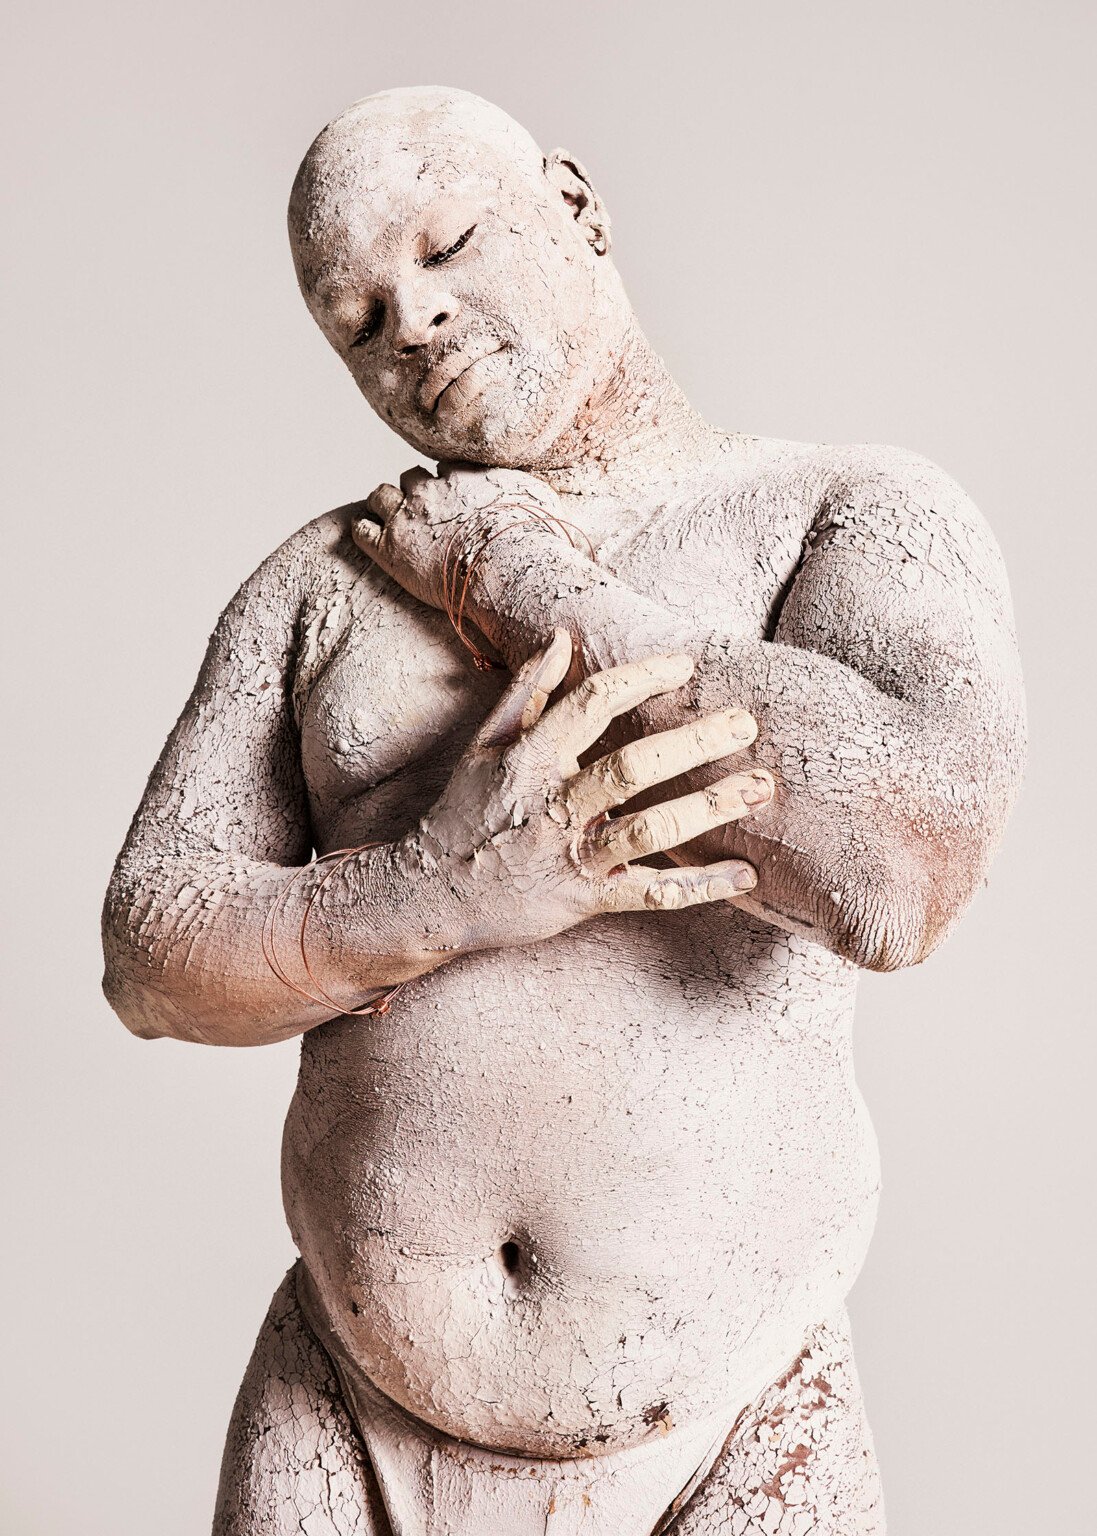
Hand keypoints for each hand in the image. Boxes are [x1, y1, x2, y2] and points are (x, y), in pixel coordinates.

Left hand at [351, 462, 575, 615]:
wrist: (511, 568)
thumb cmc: (535, 541)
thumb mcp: (546, 504)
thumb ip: (536, 494)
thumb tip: (552, 500)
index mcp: (466, 475)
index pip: (446, 468)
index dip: (448, 483)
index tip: (456, 499)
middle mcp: (433, 488)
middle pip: (411, 476)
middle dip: (415, 491)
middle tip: (424, 514)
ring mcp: (408, 517)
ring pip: (380, 494)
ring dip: (385, 505)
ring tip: (393, 521)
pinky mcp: (389, 548)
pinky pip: (361, 529)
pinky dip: (364, 530)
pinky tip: (371, 538)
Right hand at [400, 630, 771, 952]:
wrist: (429, 894)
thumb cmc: (463, 812)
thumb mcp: (486, 746)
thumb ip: (527, 692)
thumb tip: (560, 637)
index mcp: (529, 759)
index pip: (592, 704)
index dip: (642, 678)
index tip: (686, 666)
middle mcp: (552, 805)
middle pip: (632, 767)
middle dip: (694, 744)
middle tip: (746, 724)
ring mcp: (570, 856)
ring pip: (650, 829)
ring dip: (710, 808)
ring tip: (761, 787)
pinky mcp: (584, 901)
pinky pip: (652, 894)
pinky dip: (702, 886)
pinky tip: (746, 873)